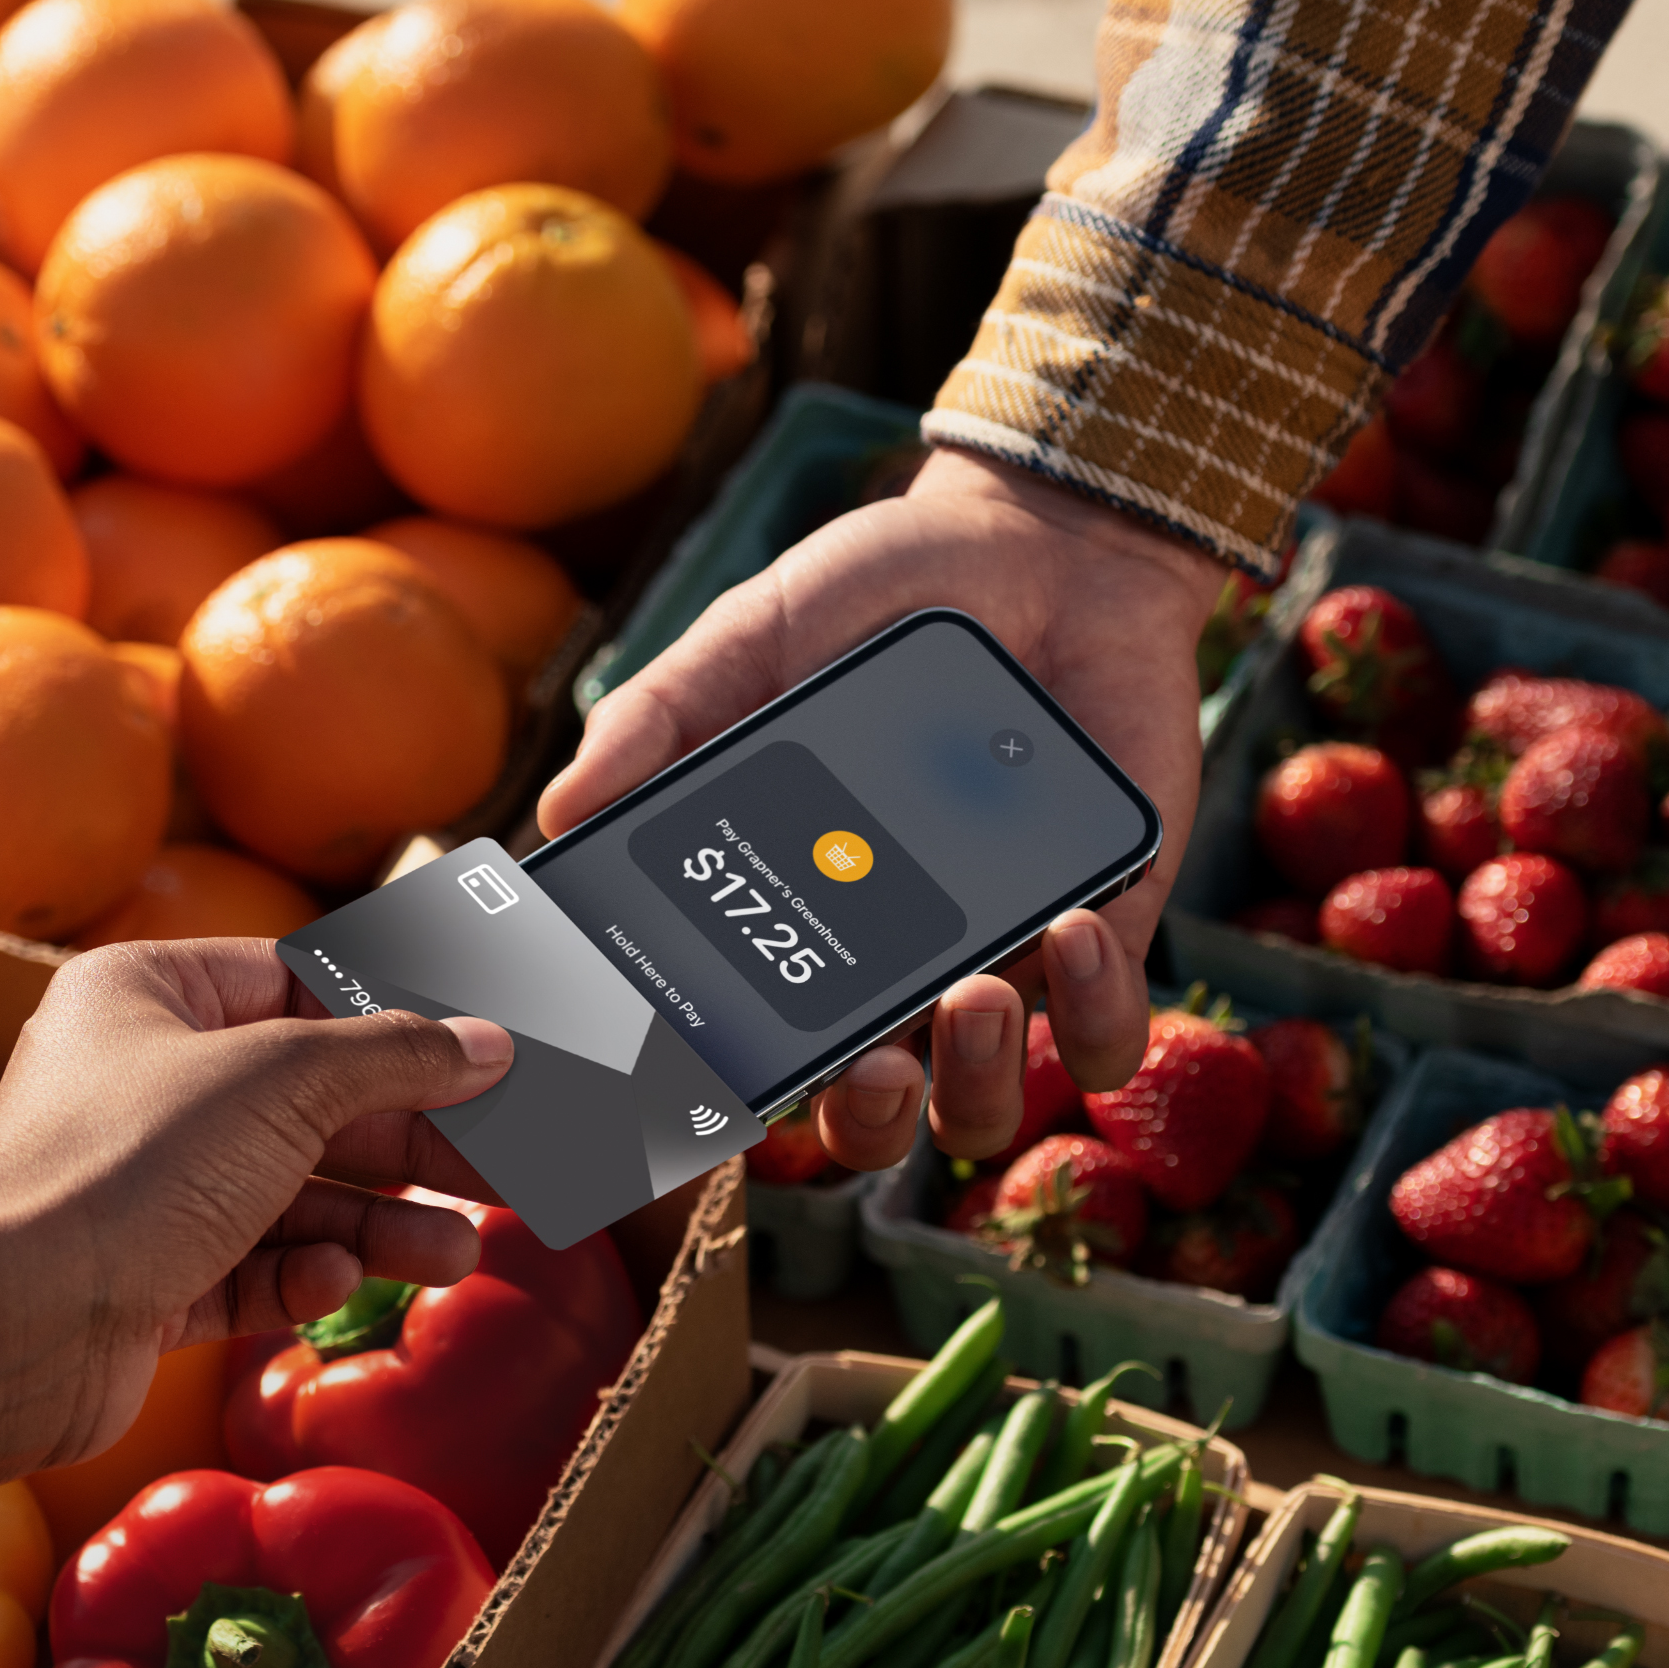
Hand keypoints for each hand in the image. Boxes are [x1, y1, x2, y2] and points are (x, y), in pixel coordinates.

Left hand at [0, 940, 512, 1555]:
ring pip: (291, 1195)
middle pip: (308, 1100)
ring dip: (378, 1225)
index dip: (390, 1018)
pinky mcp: (147, 1283)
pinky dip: (303, 1279)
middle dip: (406, 1140)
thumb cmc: (121, 1167)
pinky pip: (251, 1270)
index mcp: (147, 995)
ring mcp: (143, 1189)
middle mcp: (141, 1082)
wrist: (4, 1323)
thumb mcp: (281, 1082)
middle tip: (501, 1167)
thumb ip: (393, 1058)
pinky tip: (334, 1286)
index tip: (478, 1048)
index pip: (293, 984)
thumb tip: (484, 1043)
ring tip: (457, 1253)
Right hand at [540, 445, 1227, 1168]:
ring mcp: (1002, 963)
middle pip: (867, 1119)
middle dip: (863, 1119)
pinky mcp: (1107, 934)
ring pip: (982, 1108)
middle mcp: (892, 970)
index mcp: (795, 923)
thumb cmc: (882, 602)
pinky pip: (1104, 1034)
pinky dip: (1095, 1010)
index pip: (746, 1053)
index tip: (702, 1084)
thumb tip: (561, 809)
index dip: (717, 1102)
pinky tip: (1068, 927)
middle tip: (866, 1064)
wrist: (1043, 547)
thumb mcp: (752, 642)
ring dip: (976, 1080)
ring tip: (971, 994)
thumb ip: (662, 717)